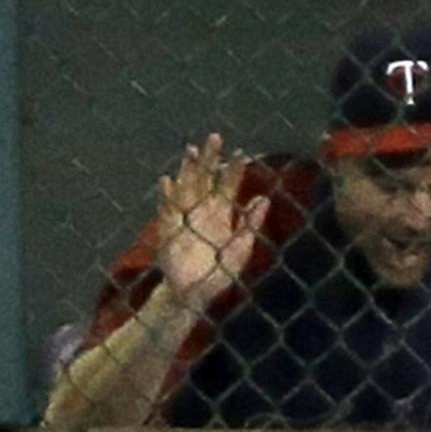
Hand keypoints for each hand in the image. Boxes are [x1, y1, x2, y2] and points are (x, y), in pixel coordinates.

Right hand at [155, 133, 269, 306]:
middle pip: (205, 178)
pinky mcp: (169, 230)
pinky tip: (166, 181)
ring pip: (186, 187)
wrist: (194, 295)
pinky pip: (167, 210)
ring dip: (188, 170)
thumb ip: (250, 224)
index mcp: (221, 213)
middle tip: (215, 137)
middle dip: (209, 158)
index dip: (234, 169)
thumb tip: (264, 199)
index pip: (228, 185)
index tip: (242, 153)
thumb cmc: (219, 273)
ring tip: (191, 151)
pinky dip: (167, 196)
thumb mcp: (240, 248)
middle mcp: (202, 210)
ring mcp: (185, 218)